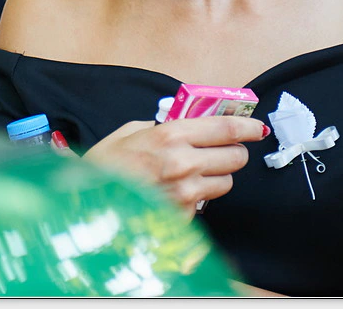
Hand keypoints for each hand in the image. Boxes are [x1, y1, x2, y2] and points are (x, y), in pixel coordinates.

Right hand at [83, 116, 265, 210]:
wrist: (85, 203)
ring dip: (215, 177)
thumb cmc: (104, 165)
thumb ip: (162, 126)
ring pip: (224, 183)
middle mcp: (182, 163)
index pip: (226, 128)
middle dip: (232, 153)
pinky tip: (175, 193)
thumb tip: (190, 125)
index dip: (248, 126)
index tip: (257, 127)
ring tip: (193, 174)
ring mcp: (184, 194)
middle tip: (222, 150)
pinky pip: (204, 204)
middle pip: (235, 157)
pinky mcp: (182, 217)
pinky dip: (196, 198)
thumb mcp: (130, 131)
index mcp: (170, 135)